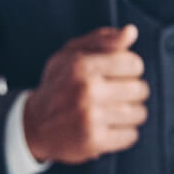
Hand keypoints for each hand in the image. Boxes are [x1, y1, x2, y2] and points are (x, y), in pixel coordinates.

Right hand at [23, 26, 150, 164]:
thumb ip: (103, 40)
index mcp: (82, 65)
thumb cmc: (58, 84)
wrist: (34, 125)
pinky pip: (131, 135)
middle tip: (113, 94)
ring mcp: (90, 118)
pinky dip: (124, 132)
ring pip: (139, 113)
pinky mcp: (94, 141)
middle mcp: (87, 90)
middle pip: (140, 89)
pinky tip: (108, 127)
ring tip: (112, 111)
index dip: (129, 68)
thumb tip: (131, 31)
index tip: (117, 74)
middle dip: (131, 91)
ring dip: (130, 113)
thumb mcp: (71, 54)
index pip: (134, 63)